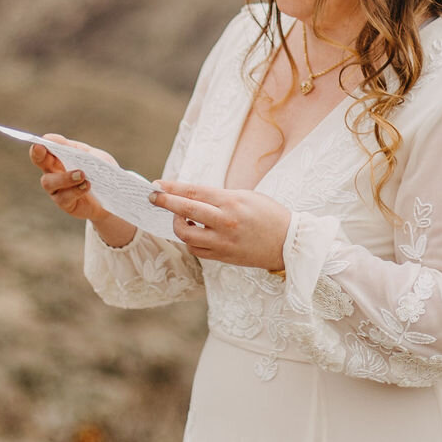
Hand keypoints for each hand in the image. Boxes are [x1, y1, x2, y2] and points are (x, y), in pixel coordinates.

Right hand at [32, 137, 134, 245]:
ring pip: (49, 182)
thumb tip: (56, 140)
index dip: (39, 146)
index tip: (42, 142)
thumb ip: (76, 149)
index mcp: (59, 158)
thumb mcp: (92, 156)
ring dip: (64, 177)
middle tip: (41, 149)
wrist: (114, 194)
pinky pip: (65, 197)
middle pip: (40, 163)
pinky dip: (76, 190)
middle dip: (39, 156)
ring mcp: (57, 190)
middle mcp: (53, 173)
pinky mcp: (66, 204)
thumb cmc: (101, 171)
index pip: (44, 150)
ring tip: (81, 174)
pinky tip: (87, 185)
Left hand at [148, 180, 292, 272]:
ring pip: (186, 235)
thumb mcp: (246, 196)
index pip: (194, 192)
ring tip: (180, 218)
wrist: (288, 243)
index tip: (157, 184)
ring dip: (178, 225)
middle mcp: (225, 222)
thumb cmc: (269, 214)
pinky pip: (197, 249)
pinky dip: (191, 240)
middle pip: (185, 211)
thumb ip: (219, 196)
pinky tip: (193, 232)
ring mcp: (223, 242)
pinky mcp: (223, 256)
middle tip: (153, 197)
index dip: (172, 188)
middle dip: (165, 202)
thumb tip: (191, 195)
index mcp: (231, 202)